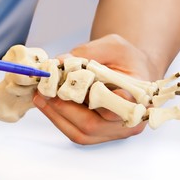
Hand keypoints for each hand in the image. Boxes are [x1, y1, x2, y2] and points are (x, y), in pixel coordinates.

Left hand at [33, 34, 161, 144]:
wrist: (135, 71)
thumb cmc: (127, 58)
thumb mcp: (113, 45)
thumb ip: (88, 53)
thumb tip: (59, 63)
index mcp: (139, 97)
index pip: (119, 105)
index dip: (95, 101)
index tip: (70, 89)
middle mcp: (130, 121)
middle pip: (93, 124)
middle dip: (64, 108)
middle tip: (44, 92)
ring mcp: (116, 131)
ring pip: (83, 133)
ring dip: (57, 116)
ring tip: (40, 98)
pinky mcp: (103, 134)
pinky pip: (79, 133)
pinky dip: (61, 120)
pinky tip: (48, 105)